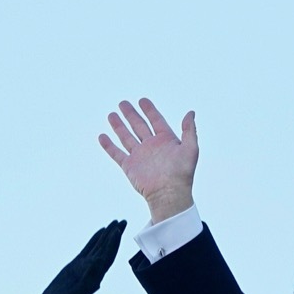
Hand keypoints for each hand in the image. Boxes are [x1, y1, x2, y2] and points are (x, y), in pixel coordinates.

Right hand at [37, 220, 126, 293]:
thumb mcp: (78, 292)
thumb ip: (88, 278)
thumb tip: (97, 263)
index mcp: (95, 275)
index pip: (107, 256)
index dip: (113, 244)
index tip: (119, 230)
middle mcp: (92, 269)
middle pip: (106, 249)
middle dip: (115, 235)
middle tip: (123, 221)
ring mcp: (85, 266)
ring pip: (99, 247)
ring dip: (107, 235)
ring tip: (115, 223)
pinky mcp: (76, 265)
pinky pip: (88, 249)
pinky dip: (95, 240)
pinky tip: (101, 232)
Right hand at [99, 98, 197, 222]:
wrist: (169, 194)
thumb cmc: (182, 174)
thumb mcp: (191, 149)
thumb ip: (189, 130)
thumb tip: (191, 113)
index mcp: (166, 141)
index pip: (156, 121)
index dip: (149, 110)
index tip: (142, 100)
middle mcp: (152, 146)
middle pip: (139, 126)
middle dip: (131, 114)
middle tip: (123, 103)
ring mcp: (140, 156)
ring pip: (126, 137)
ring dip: (119, 126)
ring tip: (112, 115)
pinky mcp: (130, 166)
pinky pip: (117, 153)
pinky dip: (109, 146)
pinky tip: (102, 136)